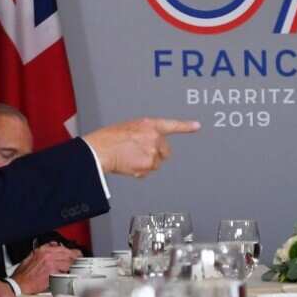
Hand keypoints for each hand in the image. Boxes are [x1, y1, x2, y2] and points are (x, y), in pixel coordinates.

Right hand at [13, 245, 80, 294]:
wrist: (18, 284)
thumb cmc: (23, 274)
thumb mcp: (31, 257)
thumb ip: (43, 251)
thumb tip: (53, 247)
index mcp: (42, 250)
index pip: (62, 247)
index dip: (71, 251)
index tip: (75, 253)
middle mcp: (47, 254)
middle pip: (68, 253)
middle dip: (75, 257)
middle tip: (79, 261)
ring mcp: (51, 263)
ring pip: (68, 261)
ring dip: (73, 265)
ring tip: (75, 269)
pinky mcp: (52, 272)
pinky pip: (65, 271)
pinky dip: (68, 273)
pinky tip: (69, 275)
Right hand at [83, 117, 199, 177]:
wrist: (99, 150)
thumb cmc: (109, 139)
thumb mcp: (129, 128)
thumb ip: (144, 133)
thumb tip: (149, 141)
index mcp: (148, 125)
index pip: (171, 124)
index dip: (185, 126)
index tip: (197, 126)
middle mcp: (153, 137)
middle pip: (165, 151)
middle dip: (156, 154)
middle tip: (139, 153)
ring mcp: (152, 151)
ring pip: (156, 163)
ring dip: (146, 163)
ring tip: (130, 157)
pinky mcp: (148, 165)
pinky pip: (147, 171)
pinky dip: (140, 171)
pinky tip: (129, 164)